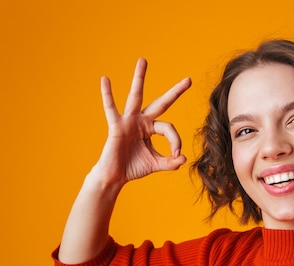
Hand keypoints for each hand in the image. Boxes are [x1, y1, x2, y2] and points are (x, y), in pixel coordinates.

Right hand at [94, 58, 191, 187]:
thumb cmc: (134, 167)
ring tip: (143, 61)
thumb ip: (171, 162)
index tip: (176, 155)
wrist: (115, 176)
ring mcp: (129, 121)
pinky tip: (105, 80)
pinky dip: (107, 94)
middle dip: (175, 92)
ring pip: (136, 96)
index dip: (176, 142)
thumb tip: (183, 159)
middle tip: (189, 80)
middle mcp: (142, 120)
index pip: (170, 128)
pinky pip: (111, 109)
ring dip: (140, 78)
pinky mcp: (117, 126)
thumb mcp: (157, 164)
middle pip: (161, 103)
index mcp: (152, 128)